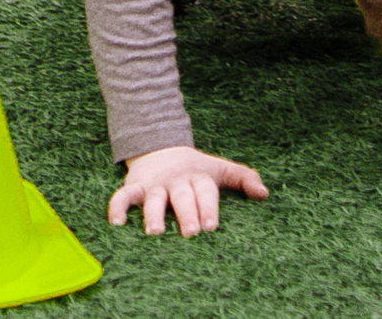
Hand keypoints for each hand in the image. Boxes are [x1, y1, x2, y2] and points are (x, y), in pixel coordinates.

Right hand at [109, 145, 269, 237]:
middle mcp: (177, 180)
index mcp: (199, 177)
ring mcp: (155, 184)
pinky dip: (118, 207)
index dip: (208, 207)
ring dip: (154, 214)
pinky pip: (123, 196)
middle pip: (182, 197)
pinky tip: (117, 223)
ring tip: (155, 232)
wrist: (161, 148)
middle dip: (186, 214)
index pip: (205, 191)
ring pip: (153, 199)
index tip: (212, 226)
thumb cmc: (196, 169)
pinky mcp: (135, 186)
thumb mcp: (220, 169)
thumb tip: (264, 195)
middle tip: (190, 233)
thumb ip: (244, 178)